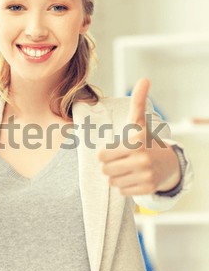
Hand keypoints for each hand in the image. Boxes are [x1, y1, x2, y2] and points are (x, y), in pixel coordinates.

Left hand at [98, 78, 180, 195]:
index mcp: (135, 142)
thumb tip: (144, 79)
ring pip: (112, 182)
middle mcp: (141, 160)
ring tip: (127, 168)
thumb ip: (138, 102)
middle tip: (120, 160)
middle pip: (105, 169)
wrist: (168, 163)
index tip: (114, 149)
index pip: (101, 155)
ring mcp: (145, 176)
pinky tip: (133, 177)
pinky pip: (121, 191)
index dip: (105, 152)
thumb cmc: (146, 141)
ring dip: (116, 176)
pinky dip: (124, 186)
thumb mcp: (139, 122)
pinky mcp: (146, 189)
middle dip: (109, 165)